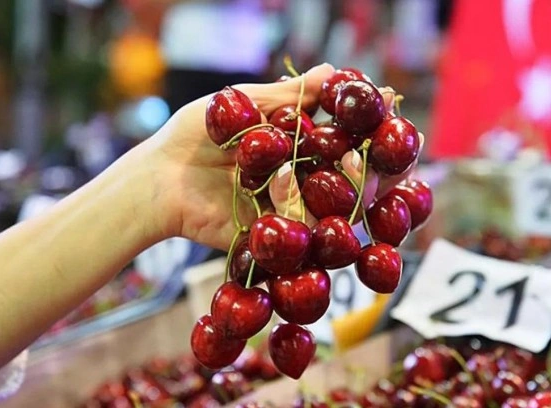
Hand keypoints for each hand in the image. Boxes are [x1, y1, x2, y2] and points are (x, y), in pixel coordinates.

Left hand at [142, 63, 418, 249]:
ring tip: (360, 166)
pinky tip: (296, 186)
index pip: (346, 135)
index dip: (371, 124)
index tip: (390, 106)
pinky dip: (307, 210)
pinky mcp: (276, 235)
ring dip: (355, 187)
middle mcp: (301, 176)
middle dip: (378, 164)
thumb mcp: (242, 104)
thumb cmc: (194, 135)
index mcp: (297, 143)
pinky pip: (305, 231)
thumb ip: (288, 95)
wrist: (158, 179)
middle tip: (392, 152)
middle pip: (353, 175)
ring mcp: (290, 207)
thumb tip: (334, 71)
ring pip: (338, 206)